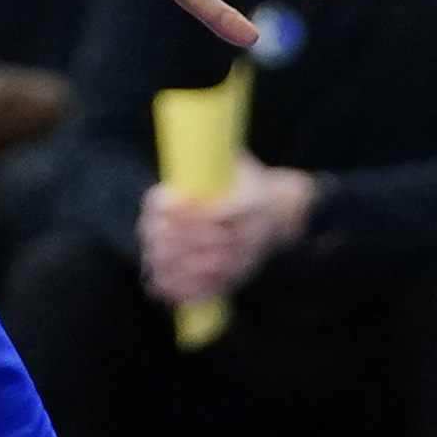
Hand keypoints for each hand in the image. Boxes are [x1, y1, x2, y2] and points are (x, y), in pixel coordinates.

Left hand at [138, 165, 314, 305]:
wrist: (284, 214)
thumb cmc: (251, 183)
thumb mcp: (238, 163)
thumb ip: (211, 157)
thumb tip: (175, 145)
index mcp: (252, 203)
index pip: (216, 213)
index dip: (187, 212)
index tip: (162, 203)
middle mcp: (251, 235)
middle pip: (208, 244)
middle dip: (175, 239)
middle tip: (152, 230)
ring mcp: (245, 260)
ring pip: (206, 269)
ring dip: (175, 265)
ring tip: (152, 257)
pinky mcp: (238, 278)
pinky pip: (209, 290)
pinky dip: (183, 291)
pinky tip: (159, 285)